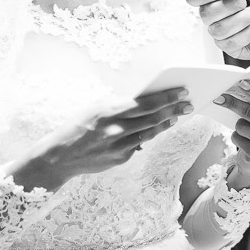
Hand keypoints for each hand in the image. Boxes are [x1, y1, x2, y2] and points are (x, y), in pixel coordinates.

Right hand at [11, 87, 193, 190]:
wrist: (60, 155)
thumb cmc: (81, 124)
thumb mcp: (98, 107)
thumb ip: (122, 105)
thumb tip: (150, 102)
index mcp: (110, 110)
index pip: (146, 102)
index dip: (168, 96)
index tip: (183, 91)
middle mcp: (116, 128)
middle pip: (154, 118)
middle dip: (175, 109)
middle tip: (189, 104)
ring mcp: (119, 145)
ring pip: (151, 132)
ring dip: (167, 123)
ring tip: (177, 116)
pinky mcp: (120, 158)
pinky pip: (139, 144)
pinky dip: (148, 135)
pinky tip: (157, 129)